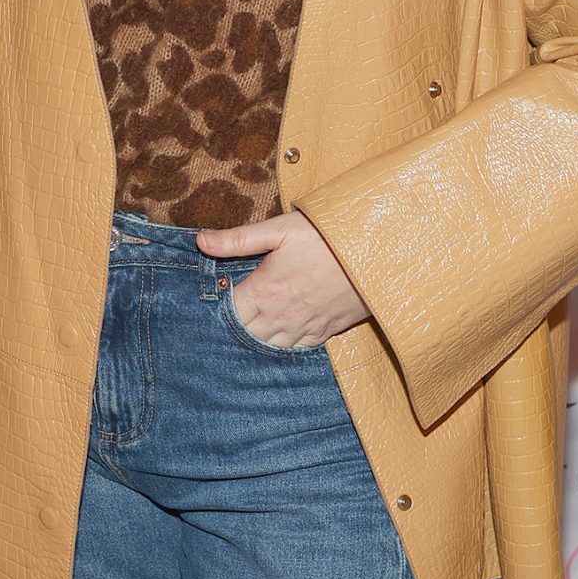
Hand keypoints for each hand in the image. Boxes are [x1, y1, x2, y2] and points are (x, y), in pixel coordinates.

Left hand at [196, 211, 369, 349]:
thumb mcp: (280, 229)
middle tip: (235, 314)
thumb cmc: (327, 235)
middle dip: (237, 326)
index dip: (219, 307)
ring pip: (271, 346)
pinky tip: (284, 333)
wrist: (377, 251)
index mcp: (264, 293)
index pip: (228, 313)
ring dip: (260, 338)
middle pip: (246, 335)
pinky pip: (299, 348)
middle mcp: (281, 317)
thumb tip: (200, 241)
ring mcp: (305, 327)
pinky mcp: (327, 331)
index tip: (219, 296)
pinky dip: (287, 344)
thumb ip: (238, 239)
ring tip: (256, 326)